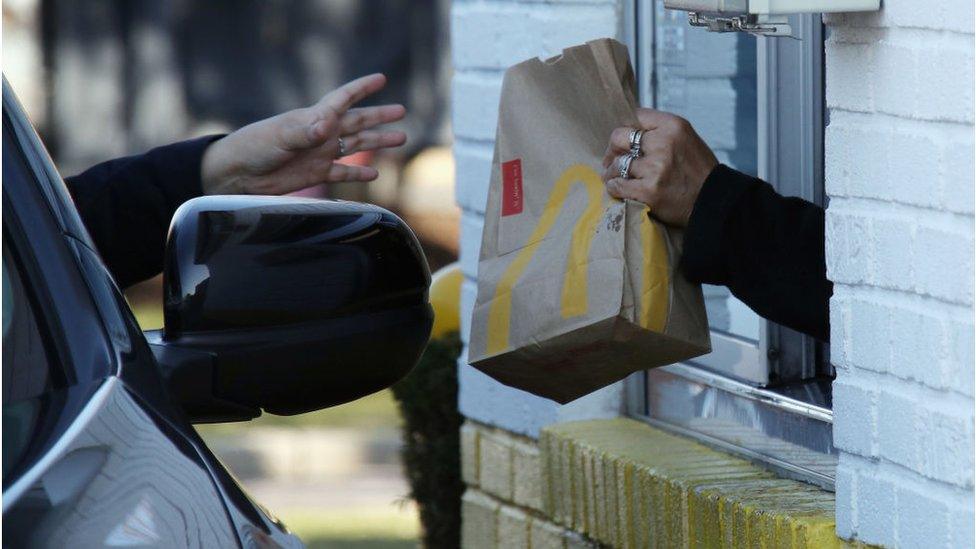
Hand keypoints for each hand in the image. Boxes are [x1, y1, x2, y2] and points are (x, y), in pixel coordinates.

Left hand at [201, 73, 406, 194]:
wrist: (238, 174)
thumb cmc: (255, 147)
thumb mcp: (280, 137)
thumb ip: (305, 132)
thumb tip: (327, 127)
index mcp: (314, 117)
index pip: (344, 99)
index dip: (362, 88)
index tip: (381, 79)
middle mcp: (322, 133)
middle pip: (357, 121)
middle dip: (379, 116)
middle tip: (401, 111)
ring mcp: (321, 153)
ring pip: (356, 145)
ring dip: (377, 142)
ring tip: (400, 138)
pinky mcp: (316, 173)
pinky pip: (344, 172)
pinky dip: (359, 173)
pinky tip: (374, 174)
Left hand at [601, 109, 717, 226]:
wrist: (713, 201)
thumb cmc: (698, 170)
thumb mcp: (686, 139)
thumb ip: (661, 131)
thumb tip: (630, 130)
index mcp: (673, 126)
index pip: (637, 116)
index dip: (627, 128)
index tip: (624, 139)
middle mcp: (663, 144)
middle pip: (619, 137)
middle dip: (612, 148)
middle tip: (611, 158)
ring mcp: (655, 168)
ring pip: (617, 164)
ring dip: (612, 171)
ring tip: (613, 176)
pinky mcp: (648, 191)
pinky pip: (618, 185)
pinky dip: (614, 187)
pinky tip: (616, 188)